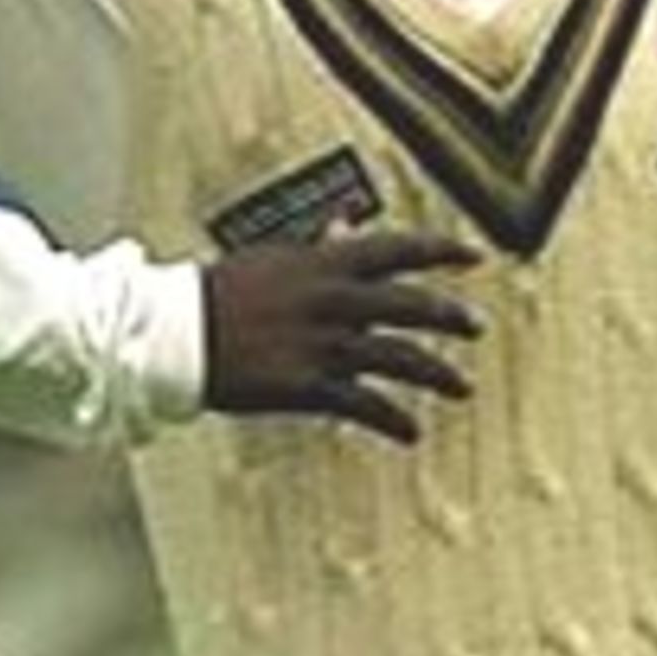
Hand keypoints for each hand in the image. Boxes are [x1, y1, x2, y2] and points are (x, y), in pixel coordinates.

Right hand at [201, 230, 482, 446]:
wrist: (180, 334)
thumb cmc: (222, 292)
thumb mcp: (274, 258)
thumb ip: (316, 245)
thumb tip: (342, 223)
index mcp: (325, 262)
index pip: (399, 249)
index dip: (442, 251)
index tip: (474, 256)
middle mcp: (334, 300)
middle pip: (412, 305)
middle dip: (451, 317)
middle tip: (476, 326)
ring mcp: (326, 345)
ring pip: (401, 358)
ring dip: (438, 374)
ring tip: (461, 388)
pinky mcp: (311, 386)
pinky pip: (367, 405)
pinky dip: (394, 420)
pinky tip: (411, 432)